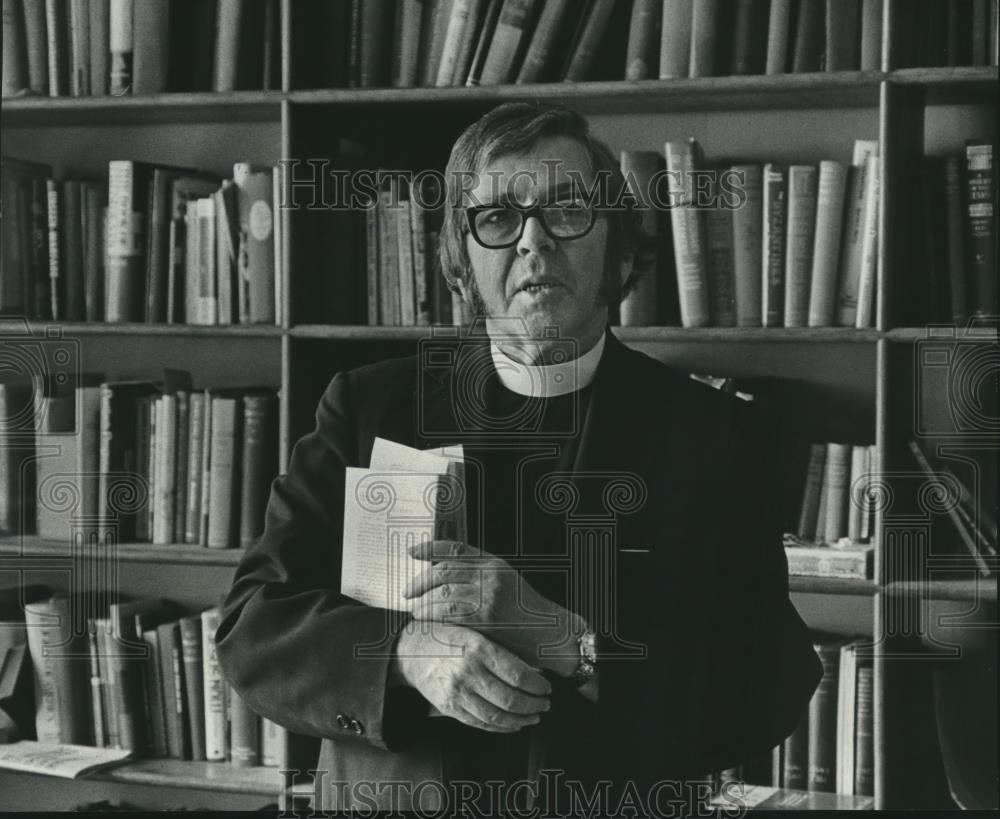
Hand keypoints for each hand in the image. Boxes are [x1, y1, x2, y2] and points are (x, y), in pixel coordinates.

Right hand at [392, 621, 550, 732]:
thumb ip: (499, 647)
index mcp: (478, 648)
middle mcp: (468, 672)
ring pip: (497, 716)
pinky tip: (513, 725)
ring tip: (534, 717)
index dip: (537, 685)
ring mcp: (457, 692)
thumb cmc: (447, 636)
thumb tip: (533, 667)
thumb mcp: (474, 630)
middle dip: (534, 705)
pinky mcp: (449, 708)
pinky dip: (501, 728)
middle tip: (546, 704)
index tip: (547, 687)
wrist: (410, 651)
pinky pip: (480, 724)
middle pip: (510, 698)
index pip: (517, 673)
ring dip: (521, 720)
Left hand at [403, 540, 583, 674]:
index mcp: (493, 562)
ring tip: (415, 611)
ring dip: (424, 603)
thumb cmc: (527, 612)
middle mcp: (490, 574)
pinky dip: (433, 617)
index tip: (412, 551)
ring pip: (443, 593)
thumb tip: (443, 578)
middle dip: (421, 582)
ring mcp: (488, 594)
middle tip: (408, 592)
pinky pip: (450, 613)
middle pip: (444, 571)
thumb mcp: (506, 583)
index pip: (456, 548)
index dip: (430, 548)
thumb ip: (480, 577)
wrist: (551, 632)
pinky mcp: (486, 616)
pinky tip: (425, 621)